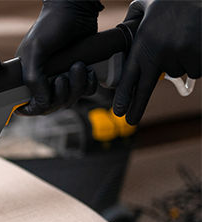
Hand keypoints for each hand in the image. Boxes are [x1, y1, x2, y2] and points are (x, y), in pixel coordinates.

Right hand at [16, 0, 102, 114]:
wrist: (76, 9)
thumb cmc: (51, 25)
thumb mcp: (36, 51)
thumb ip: (34, 79)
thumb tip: (41, 103)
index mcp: (28, 76)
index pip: (29, 104)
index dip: (35, 109)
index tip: (42, 106)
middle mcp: (44, 80)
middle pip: (53, 105)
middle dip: (62, 94)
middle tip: (65, 77)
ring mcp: (62, 77)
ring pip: (70, 99)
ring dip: (77, 86)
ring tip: (79, 66)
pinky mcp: (79, 73)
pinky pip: (85, 91)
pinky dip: (89, 84)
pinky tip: (88, 70)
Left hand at [113, 0, 201, 124]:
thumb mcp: (146, 4)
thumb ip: (134, 19)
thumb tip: (124, 27)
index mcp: (143, 44)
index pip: (129, 77)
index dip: (124, 96)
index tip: (118, 112)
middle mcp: (158, 53)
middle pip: (146, 88)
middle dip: (137, 107)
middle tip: (130, 120)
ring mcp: (179, 56)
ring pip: (180, 73)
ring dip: (183, 61)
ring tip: (184, 38)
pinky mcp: (198, 56)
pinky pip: (197, 69)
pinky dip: (197, 60)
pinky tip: (195, 41)